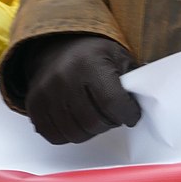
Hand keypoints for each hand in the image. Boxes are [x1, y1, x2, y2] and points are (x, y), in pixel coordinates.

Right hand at [25, 33, 141, 143]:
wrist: (56, 45)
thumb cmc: (92, 53)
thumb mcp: (117, 55)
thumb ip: (132, 78)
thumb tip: (146, 100)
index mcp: (88, 63)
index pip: (112, 103)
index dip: (127, 114)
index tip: (132, 114)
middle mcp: (64, 78)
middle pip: (94, 122)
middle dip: (110, 122)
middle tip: (113, 114)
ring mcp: (46, 93)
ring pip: (75, 133)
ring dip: (91, 130)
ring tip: (96, 116)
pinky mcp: (34, 106)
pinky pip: (55, 136)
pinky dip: (70, 134)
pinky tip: (77, 120)